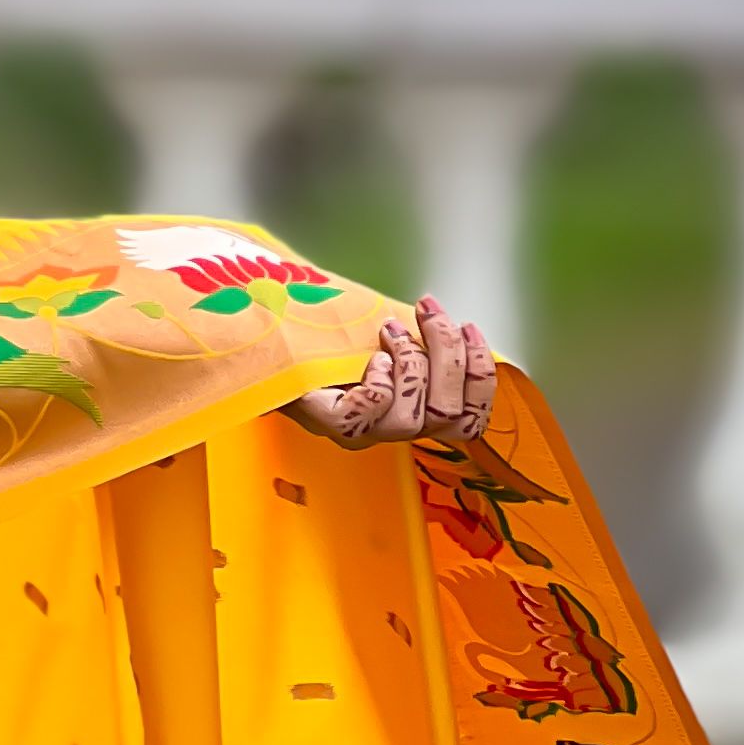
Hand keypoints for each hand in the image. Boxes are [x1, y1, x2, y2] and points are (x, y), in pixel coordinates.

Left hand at [288, 293, 496, 450]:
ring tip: (391, 329)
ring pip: (414, 418)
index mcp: (410, 412)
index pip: (468, 420)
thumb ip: (413, 339)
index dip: (481, 377)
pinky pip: (372, 410)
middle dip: (451, 356)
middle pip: (449, 415)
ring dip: (413, 362)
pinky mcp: (330, 424)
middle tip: (431, 312)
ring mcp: (360, 432)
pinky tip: (369, 358)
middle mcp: (389, 431)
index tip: (471, 328)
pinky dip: (380, 381)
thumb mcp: (376, 337)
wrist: (262, 344)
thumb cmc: (320, 339)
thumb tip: (446, 319)